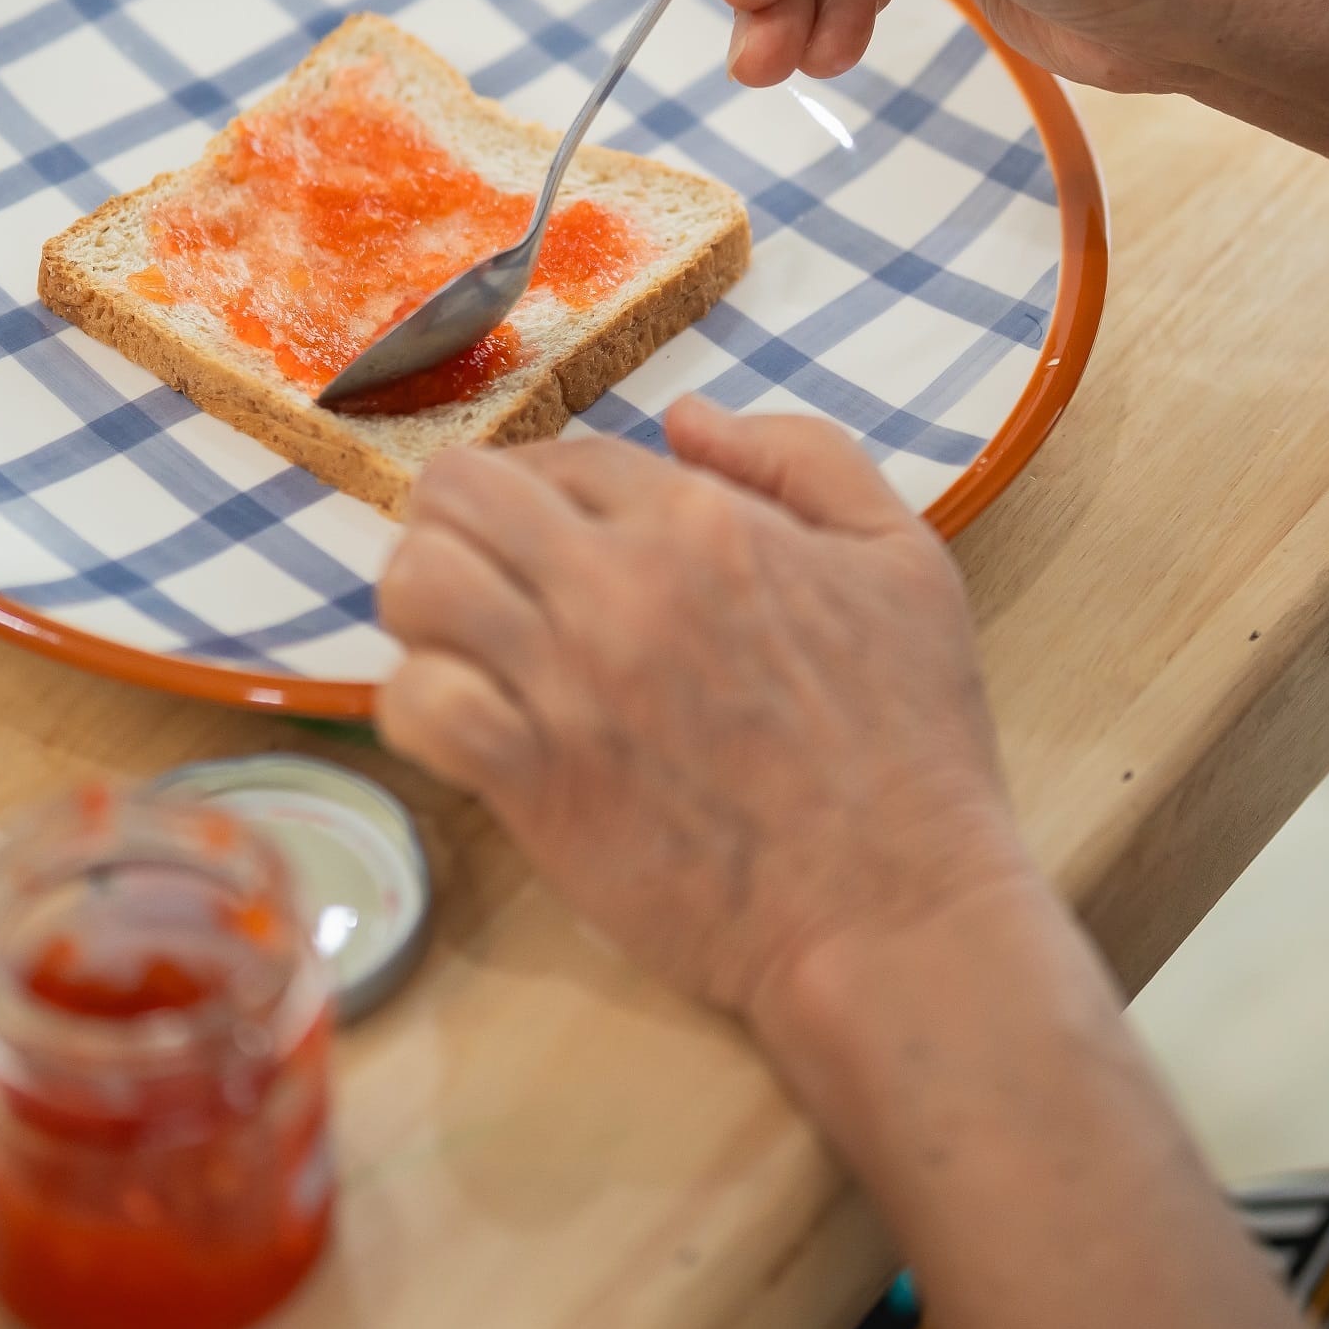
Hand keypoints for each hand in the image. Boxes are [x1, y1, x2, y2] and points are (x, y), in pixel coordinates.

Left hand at [371, 398, 1035, 1025]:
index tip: (560, 542)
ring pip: (416, 582)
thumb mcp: (906, 561)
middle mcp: (621, 584)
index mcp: (706, 521)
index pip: (564, 455)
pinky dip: (420, 708)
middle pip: (457, 491)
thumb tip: (687, 419)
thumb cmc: (913, 745)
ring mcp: (569, 682)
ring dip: (427, 608)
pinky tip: (467, 729)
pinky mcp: (534, 781)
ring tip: (470, 647)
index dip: (549, 491)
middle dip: (460, 523)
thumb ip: (803, 458)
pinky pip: (416, 703)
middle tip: (494, 580)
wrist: (895, 910)